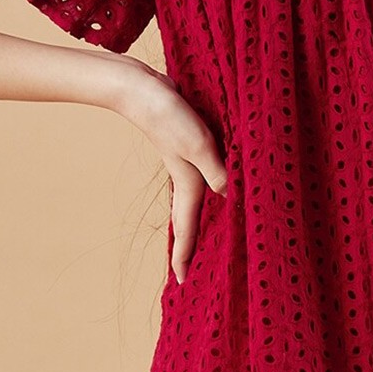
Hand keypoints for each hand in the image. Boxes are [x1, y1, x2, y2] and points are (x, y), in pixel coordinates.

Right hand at [113, 59, 228, 283]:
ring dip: (200, 218)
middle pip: (191, 219)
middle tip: (193, 269)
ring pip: (197, 199)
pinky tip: (217, 185)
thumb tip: (231, 196)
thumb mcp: (199, 145)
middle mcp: (187, 176)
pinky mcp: (190, 144)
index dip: (186, 255)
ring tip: (208, 237)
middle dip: (192, 245)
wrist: (141, 89)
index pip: (188, 228)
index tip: (182, 282)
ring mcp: (187, 162)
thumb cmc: (169, 116)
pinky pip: (202, 176)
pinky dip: (209, 188)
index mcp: (189, 182)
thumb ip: (217, 171)